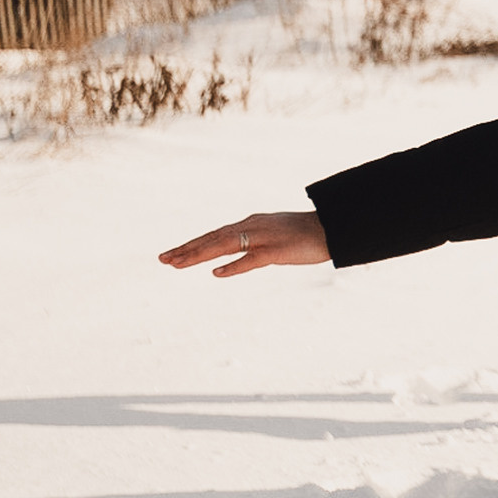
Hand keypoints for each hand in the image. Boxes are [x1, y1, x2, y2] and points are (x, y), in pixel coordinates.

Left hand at [160, 212, 330, 277]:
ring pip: (224, 245)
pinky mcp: (278, 250)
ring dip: (199, 254)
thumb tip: (231, 261)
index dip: (192, 244)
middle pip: (213, 238)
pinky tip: (217, 273)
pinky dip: (234, 265)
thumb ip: (252, 247)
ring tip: (177, 263)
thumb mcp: (274, 239)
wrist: (334, 228)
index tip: (171, 254)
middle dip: (187, 249)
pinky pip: (251, 259)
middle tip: (163, 259)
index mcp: (252, 224)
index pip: (215, 234)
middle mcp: (253, 227)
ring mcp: (264, 238)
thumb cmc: (307, 235)